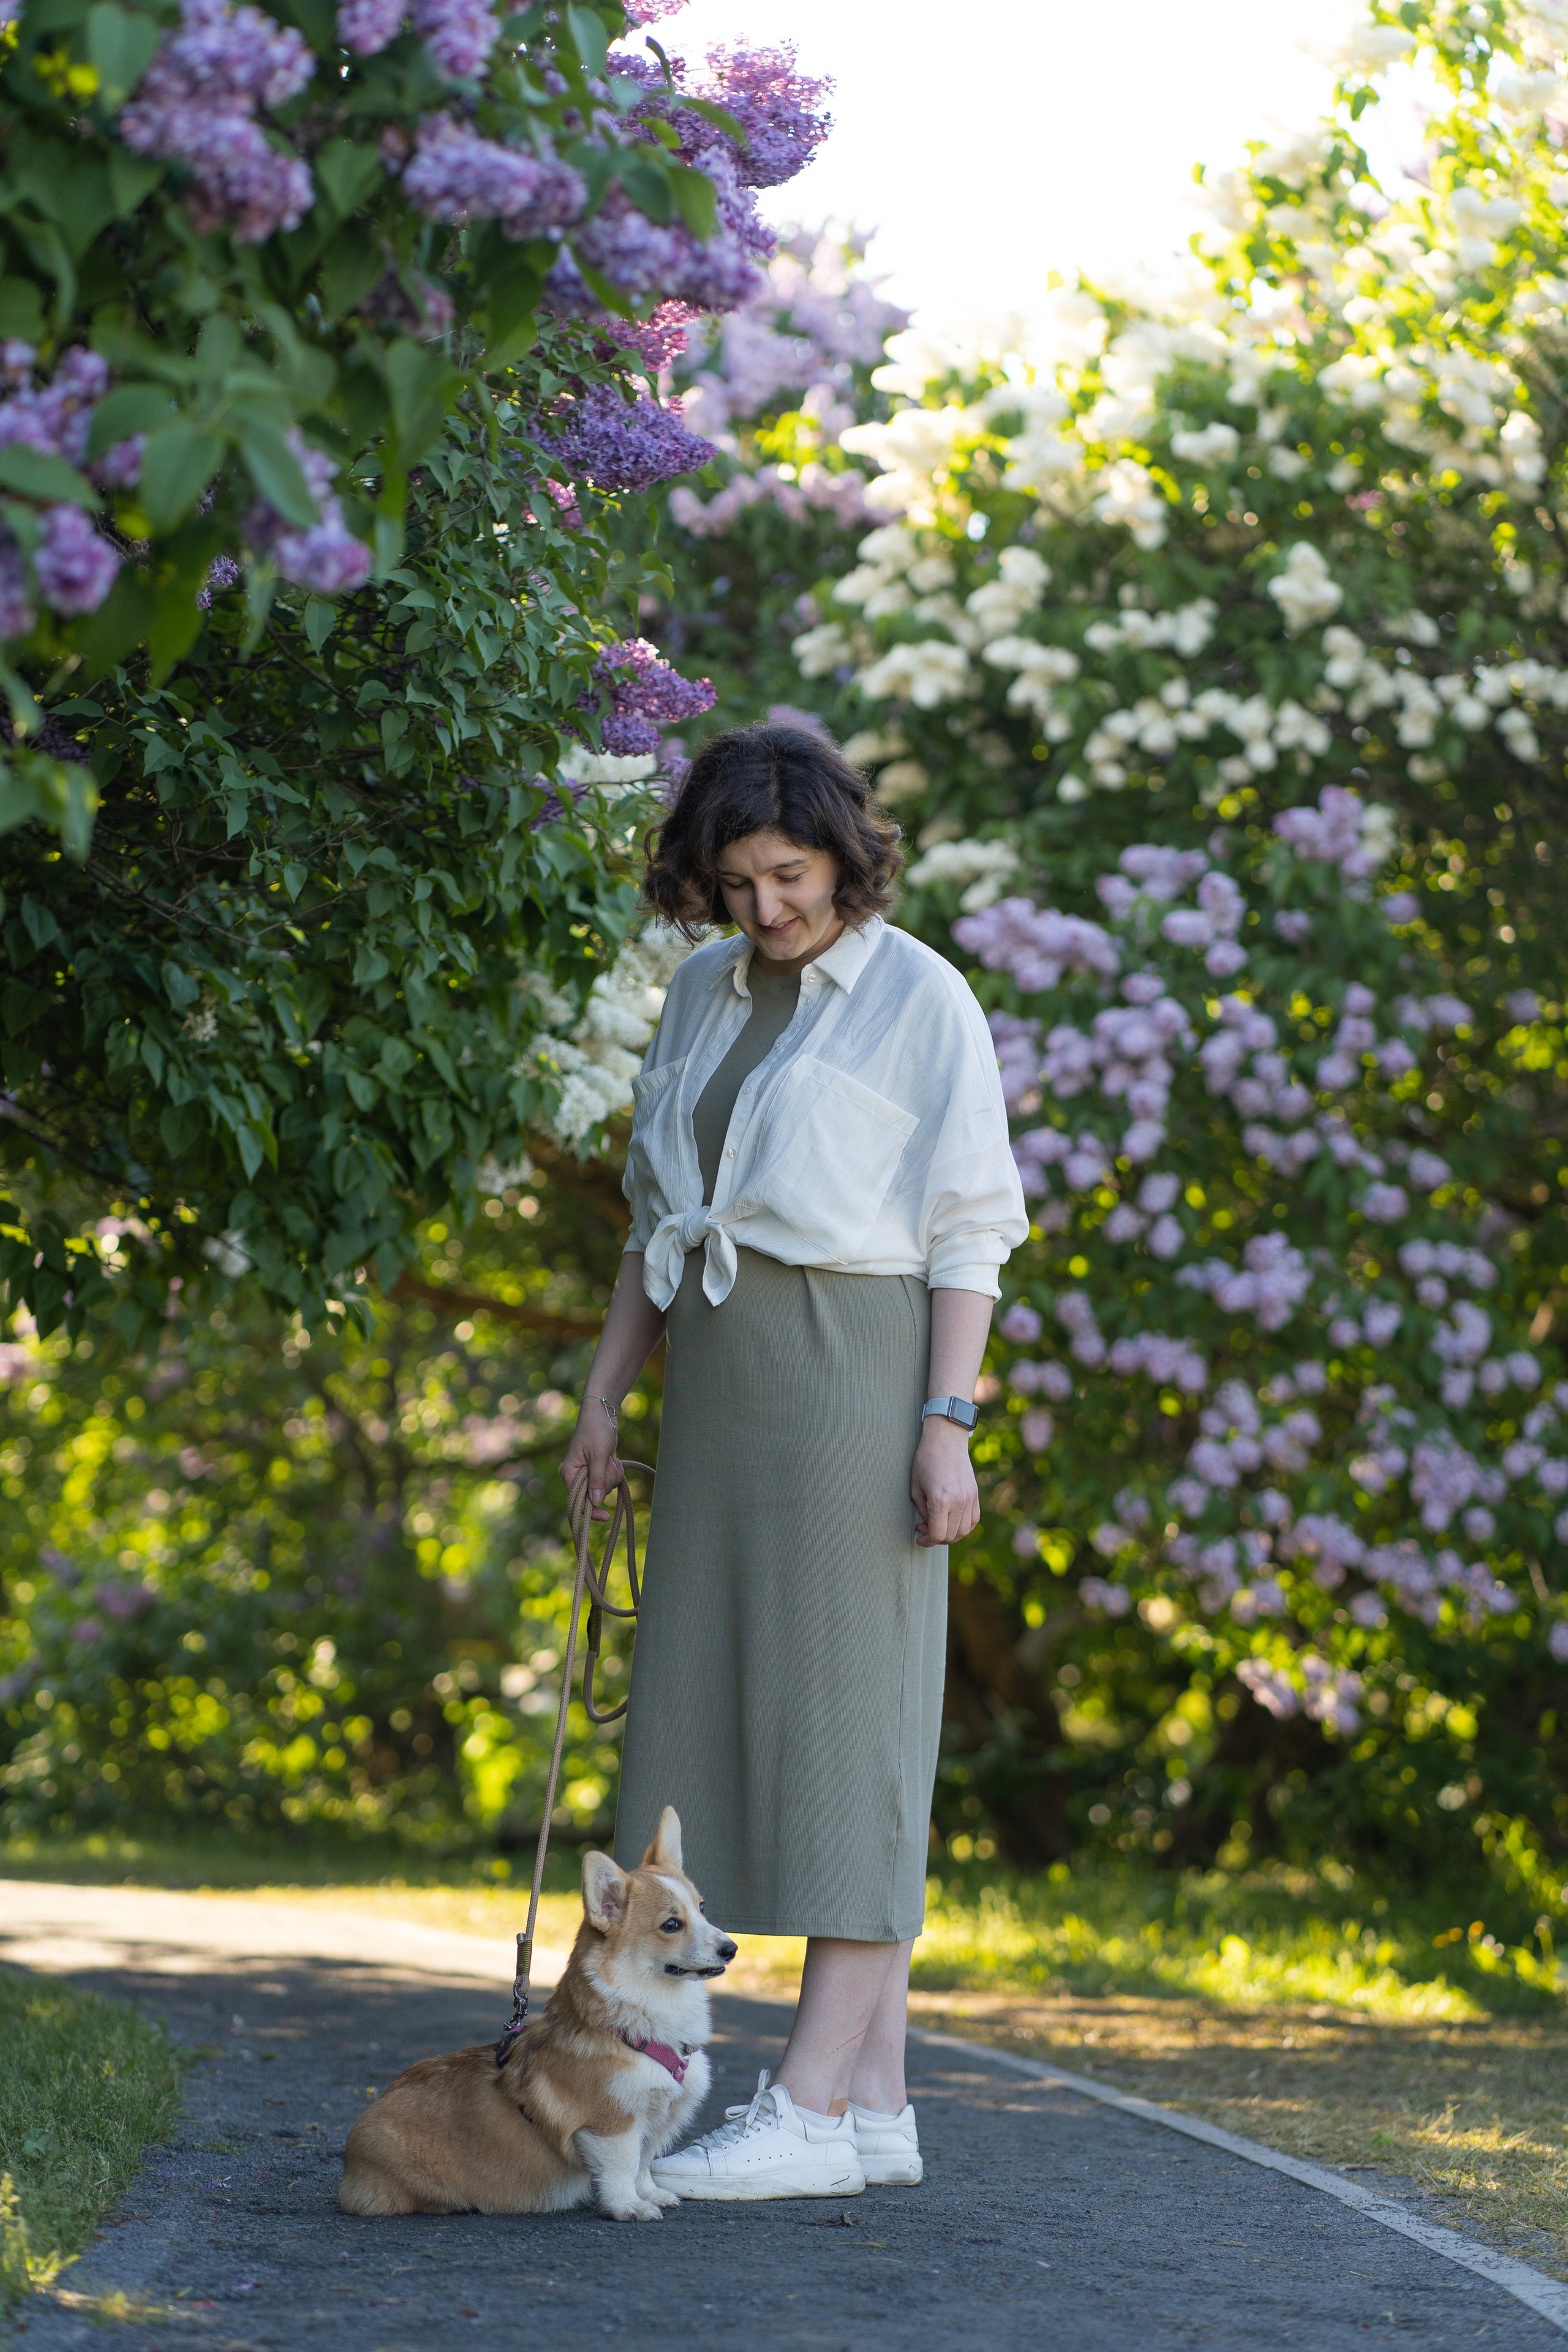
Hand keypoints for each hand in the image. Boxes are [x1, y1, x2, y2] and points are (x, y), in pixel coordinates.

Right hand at [560, 1401, 622, 1521]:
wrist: (602, 1414)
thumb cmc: (596, 1431)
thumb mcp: (598, 1455)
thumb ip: (597, 1479)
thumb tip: (596, 1502)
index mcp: (569, 1473)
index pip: (577, 1500)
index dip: (591, 1510)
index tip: (605, 1516)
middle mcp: (576, 1476)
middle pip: (593, 1496)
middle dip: (606, 1483)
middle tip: (608, 1464)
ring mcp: (587, 1474)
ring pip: (604, 1488)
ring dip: (612, 1475)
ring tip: (610, 1458)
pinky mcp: (598, 1470)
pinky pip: (609, 1480)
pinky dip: (614, 1472)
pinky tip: (613, 1459)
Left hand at [911, 1418, 979, 1547]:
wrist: (946, 1439)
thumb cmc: (925, 1460)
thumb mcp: (916, 1487)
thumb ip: (923, 1511)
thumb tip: (928, 1526)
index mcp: (940, 1500)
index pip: (938, 1535)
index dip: (927, 1541)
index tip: (919, 1537)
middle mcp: (959, 1501)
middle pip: (951, 1536)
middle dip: (936, 1538)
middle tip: (925, 1528)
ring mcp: (970, 1498)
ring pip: (964, 1531)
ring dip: (950, 1535)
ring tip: (938, 1525)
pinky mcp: (975, 1494)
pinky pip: (973, 1520)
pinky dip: (963, 1526)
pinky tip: (952, 1520)